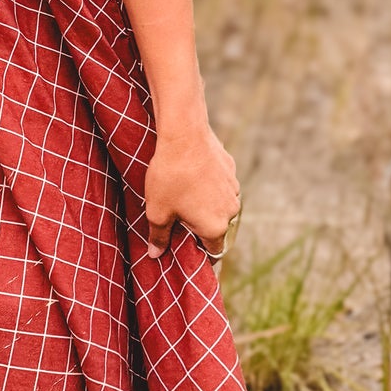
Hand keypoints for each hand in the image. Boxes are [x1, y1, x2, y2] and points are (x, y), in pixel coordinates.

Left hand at [143, 117, 238, 261]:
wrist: (183, 135)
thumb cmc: (169, 177)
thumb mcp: (157, 211)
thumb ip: (159, 236)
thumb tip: (156, 254)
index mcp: (215, 226)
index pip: (213, 251)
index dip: (199, 252)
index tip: (185, 246)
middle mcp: (230, 210)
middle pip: (217, 227)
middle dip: (200, 225)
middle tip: (178, 217)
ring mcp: (233, 189)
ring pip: (220, 205)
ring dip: (206, 204)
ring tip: (183, 194)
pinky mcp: (231, 170)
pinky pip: (220, 185)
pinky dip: (209, 186)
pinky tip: (191, 176)